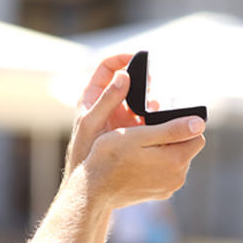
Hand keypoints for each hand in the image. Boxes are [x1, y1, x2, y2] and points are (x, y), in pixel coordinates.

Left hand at [64, 54, 142, 175]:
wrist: (89, 184)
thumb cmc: (83, 152)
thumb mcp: (93, 123)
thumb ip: (107, 100)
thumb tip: (123, 75)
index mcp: (92, 97)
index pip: (107, 67)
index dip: (121, 59)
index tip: (137, 57)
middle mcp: (108, 104)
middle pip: (128, 82)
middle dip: (141, 80)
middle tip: (150, 81)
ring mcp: (121, 118)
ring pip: (139, 100)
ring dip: (149, 100)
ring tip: (154, 105)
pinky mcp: (132, 131)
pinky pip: (146, 118)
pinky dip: (154, 117)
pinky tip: (159, 121)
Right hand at [85, 113, 205, 209]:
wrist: (93, 189)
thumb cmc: (110, 156)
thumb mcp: (139, 135)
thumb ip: (171, 129)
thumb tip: (199, 123)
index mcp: (176, 160)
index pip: (197, 134)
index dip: (181, 124)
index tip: (160, 123)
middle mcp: (178, 177)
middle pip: (188, 147)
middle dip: (173, 138)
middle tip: (146, 134)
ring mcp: (169, 187)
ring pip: (177, 159)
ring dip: (165, 151)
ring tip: (140, 148)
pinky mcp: (160, 193)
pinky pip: (167, 172)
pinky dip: (157, 164)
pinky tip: (138, 162)